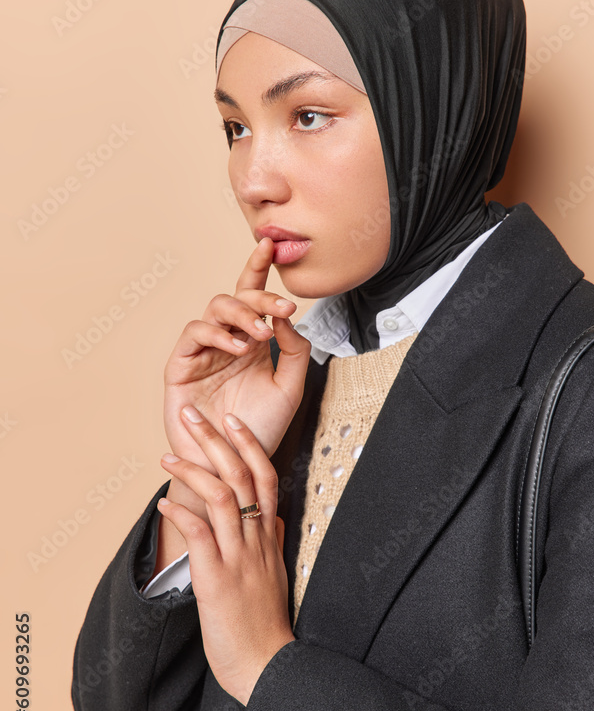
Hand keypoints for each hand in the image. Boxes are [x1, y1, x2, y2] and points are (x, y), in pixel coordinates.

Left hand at [157, 401, 295, 705]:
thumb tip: (274, 517)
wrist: (270, 667)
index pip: (266, 476)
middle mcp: (257, 541)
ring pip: (222, 498)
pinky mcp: (219, 581)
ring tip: (167, 456)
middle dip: (216, 442)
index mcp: (270, 537)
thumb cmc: (268, 624)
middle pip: (242, 476)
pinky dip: (182, 513)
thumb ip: (275, 541)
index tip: (233, 420)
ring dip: (193, 471)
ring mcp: (239, 559)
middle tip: (192, 416)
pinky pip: (201, 538)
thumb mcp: (278, 574)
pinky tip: (164, 502)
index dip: (249, 445)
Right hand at [163, 236, 311, 482]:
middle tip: (281, 308)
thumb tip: (286, 317)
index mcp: (252, 342)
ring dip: (241, 314)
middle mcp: (227, 341)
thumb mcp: (290, 389)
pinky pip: (194, 334)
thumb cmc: (259, 430)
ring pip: (214, 309)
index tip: (271, 244)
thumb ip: (295, 351)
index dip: (258, 269)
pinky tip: (239, 348)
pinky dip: (218, 334)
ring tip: (261, 334)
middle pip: (237, 298)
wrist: (233, 466)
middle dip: (260, 297)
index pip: (254, 298)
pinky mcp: (181, 365)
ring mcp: (202, 352)